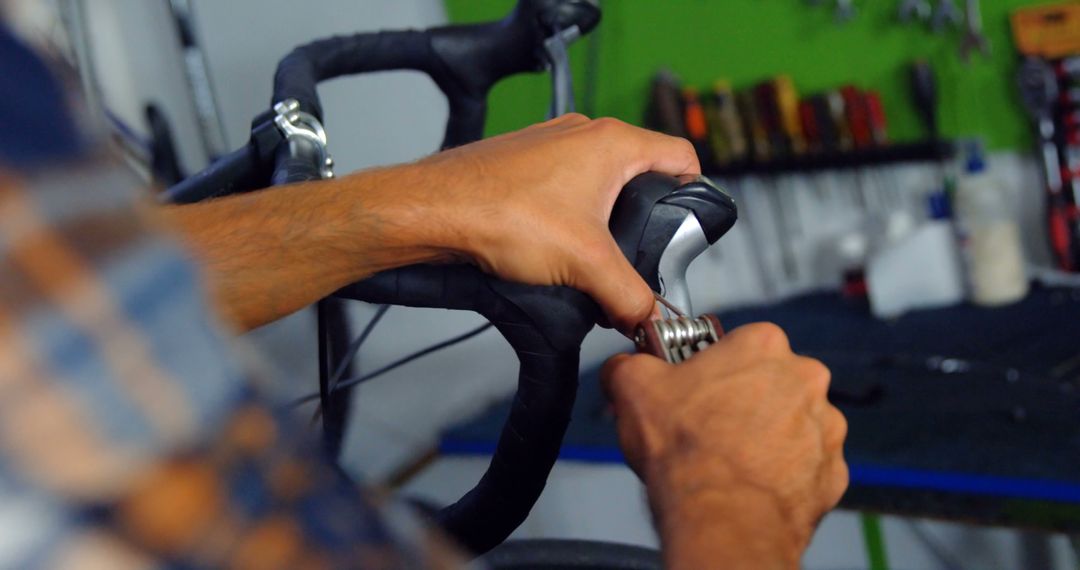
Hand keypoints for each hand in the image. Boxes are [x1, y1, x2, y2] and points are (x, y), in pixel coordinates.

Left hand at [418, 114, 698, 331]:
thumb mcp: (584, 264)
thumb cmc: (502, 214)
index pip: (682, 156)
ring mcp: (550, 145)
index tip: (687, 230)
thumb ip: (628, 295)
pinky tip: (551, 251)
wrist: (433, 211)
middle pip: (640, 174)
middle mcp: (584, 134)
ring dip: (600, 222)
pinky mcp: (522, 162)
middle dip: (642, 220)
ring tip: (590, 261)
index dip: (694, 194)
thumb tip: (647, 319)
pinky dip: (566, 218)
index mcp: (613, 143)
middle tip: (635, 257)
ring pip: (597, 182)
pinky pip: (562, 187)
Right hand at [600, 323, 847, 569]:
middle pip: (770, 380)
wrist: (721, 517)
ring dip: (767, 435)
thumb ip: (629, 364)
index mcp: (763, 345)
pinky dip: (783, 472)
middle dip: (743, 399)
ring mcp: (825, 426)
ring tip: (729, 458)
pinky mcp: (832, 471)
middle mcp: (804, 379)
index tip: (695, 385)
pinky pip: (806, 464)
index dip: (713, 365)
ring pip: (792, 422)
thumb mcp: (631, 387)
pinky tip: (751, 481)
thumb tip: (623, 367)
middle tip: (709, 424)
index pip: (739, 342)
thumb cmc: (688, 451)